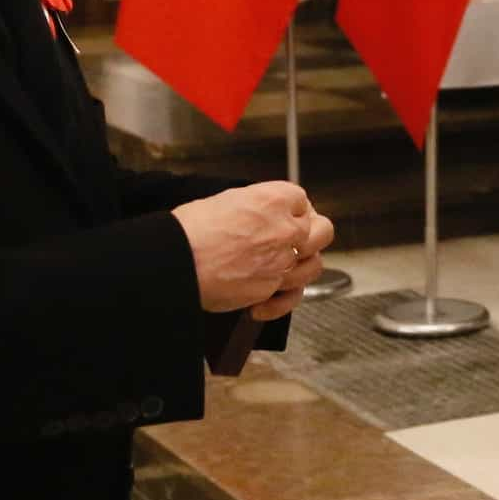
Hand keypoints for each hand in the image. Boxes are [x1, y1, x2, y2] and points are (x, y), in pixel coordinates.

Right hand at [173, 181, 331, 311]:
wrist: (175, 262)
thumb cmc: (190, 230)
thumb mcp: (226, 200)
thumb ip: (257, 206)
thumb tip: (262, 215)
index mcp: (274, 199)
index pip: (301, 200)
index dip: (294, 210)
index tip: (286, 216)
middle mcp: (285, 229)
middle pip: (322, 230)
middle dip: (312, 234)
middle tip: (297, 239)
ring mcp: (282, 261)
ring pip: (314, 265)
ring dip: (303, 265)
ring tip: (287, 267)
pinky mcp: (270, 290)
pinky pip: (292, 296)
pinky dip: (283, 300)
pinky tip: (270, 300)